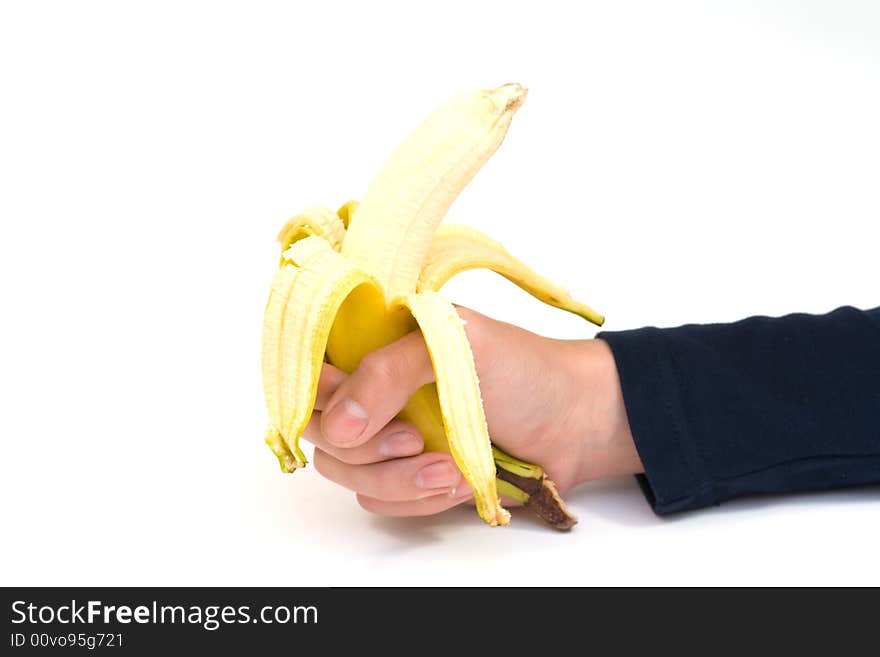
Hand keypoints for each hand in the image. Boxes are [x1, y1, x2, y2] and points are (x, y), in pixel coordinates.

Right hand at [306, 306, 642, 516]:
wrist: (576, 422)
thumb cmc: (523, 370)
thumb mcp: (454, 346)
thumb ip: (387, 373)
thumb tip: (338, 427)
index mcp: (379, 343)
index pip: (312, 369)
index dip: (320, 395)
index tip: (351, 407)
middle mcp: (376, 389)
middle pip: (322, 432)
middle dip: (367, 447)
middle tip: (415, 438)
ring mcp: (392, 435)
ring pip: (349, 474)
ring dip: (398, 479)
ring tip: (449, 467)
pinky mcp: (411, 475)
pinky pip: (381, 500)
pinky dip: (417, 498)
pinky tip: (457, 480)